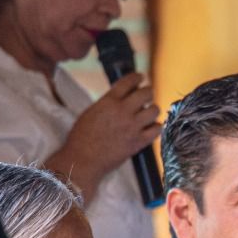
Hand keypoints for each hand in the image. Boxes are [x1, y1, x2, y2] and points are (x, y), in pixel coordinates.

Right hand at [60, 74, 161, 197]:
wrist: (83, 160)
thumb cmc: (81, 137)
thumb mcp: (91, 112)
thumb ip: (107, 103)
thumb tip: (121, 97)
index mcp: (109, 101)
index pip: (128, 82)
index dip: (137, 77)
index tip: (140, 77)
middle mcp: (123, 111)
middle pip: (146, 93)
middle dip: (148, 92)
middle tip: (147, 95)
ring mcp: (132, 127)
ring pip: (154, 110)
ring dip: (152, 110)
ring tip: (148, 113)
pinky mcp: (138, 142)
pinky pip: (156, 130)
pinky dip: (155, 127)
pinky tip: (151, 127)